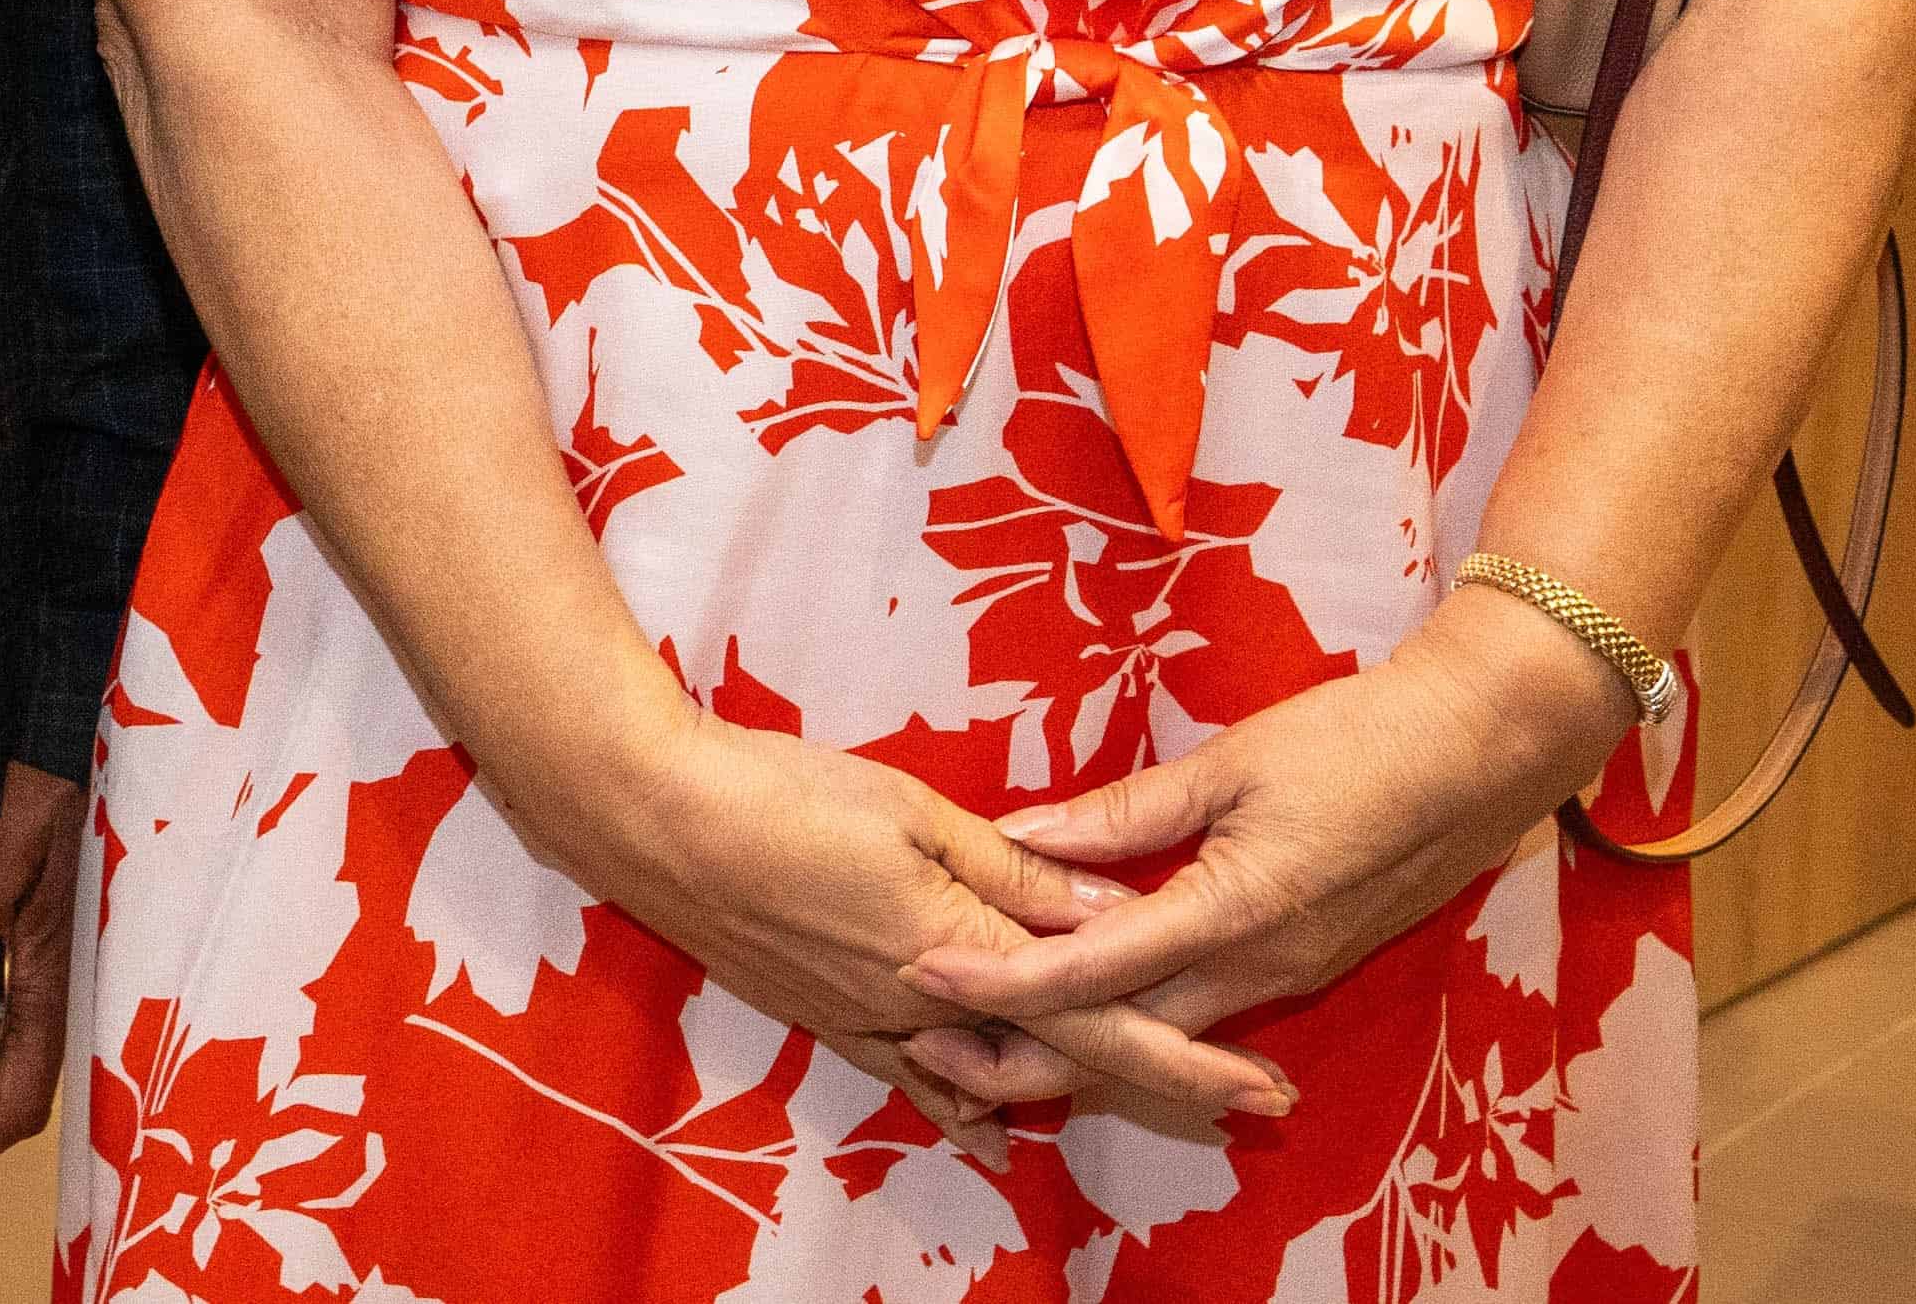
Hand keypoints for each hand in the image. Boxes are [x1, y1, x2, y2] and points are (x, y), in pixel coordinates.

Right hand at [545, 717, 1293, 1148]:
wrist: (655, 820)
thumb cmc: (785, 793)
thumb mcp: (917, 812)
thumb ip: (1019, 871)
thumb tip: (1118, 907)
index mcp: (961, 948)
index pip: (1099, 1014)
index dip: (1186, 1056)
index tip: (1261, 1086)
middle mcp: (928, 1007)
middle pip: (1065, 1060)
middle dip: (1162, 1083)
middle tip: (1248, 1101)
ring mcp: (872, 1022)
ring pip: (996, 1077)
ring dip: (1077, 1091)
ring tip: (1158, 1101)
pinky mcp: (826, 1019)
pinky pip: (914, 1079)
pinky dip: (963, 1103)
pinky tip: (990, 1121)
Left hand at [899, 592, 1630, 1044]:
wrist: (1487, 750)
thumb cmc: (1362, 740)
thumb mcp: (1234, 764)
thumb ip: (1129, 811)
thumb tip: (1024, 833)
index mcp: (1234, 917)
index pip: (1091, 969)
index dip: (1001, 977)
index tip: (922, 969)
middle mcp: (1261, 968)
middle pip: (1124, 1037)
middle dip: (1028, 1051)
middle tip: (930, 1043)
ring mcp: (1289, 972)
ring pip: (1166, 1033)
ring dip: (1082, 1039)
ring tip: (991, 1032)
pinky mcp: (1307, 960)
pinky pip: (1207, 1010)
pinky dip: (1139, 1014)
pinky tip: (1093, 999)